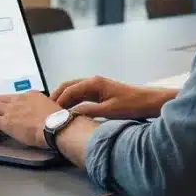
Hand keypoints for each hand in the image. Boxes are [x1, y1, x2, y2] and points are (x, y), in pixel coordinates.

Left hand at [0, 91, 60, 148]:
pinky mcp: (6, 122)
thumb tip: (47, 118)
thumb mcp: (53, 110)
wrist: (57, 126)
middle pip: (0, 99)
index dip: (9, 104)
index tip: (9, 110)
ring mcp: (12, 110)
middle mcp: (20, 99)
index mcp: (32, 96)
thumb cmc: (60, 122)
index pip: (15, 97)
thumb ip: (46, 111)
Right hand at [49, 76, 173, 119]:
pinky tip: (69, 111)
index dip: (58, 101)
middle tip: (46, 111)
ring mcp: (96, 86)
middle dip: (56, 97)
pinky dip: (72, 101)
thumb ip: (89, 111)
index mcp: (94, 83)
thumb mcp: (109, 110)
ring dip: (64, 99)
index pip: (69, 90)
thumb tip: (71, 114)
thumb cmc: (132, 104)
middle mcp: (93, 81)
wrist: (149, 101)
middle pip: (68, 86)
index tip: (50, 113)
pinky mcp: (100, 92)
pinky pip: (81, 95)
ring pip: (73, 90)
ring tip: (55, 112)